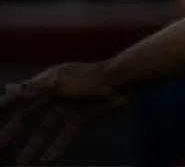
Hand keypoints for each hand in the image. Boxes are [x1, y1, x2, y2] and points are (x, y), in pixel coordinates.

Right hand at [0, 63, 124, 164]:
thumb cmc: (88, 78)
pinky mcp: (80, 120)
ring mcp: (67, 110)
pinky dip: (55, 148)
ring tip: (21, 164)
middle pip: (28, 118)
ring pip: (44, 131)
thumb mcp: (59, 81)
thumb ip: (34, 88)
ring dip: (33, 146)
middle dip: (12, 132)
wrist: (119, 82)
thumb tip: (7, 88)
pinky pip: (64, 137)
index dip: (5, 106)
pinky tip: (45, 161)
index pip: (20, 97)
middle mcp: (53, 97)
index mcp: (46, 84)